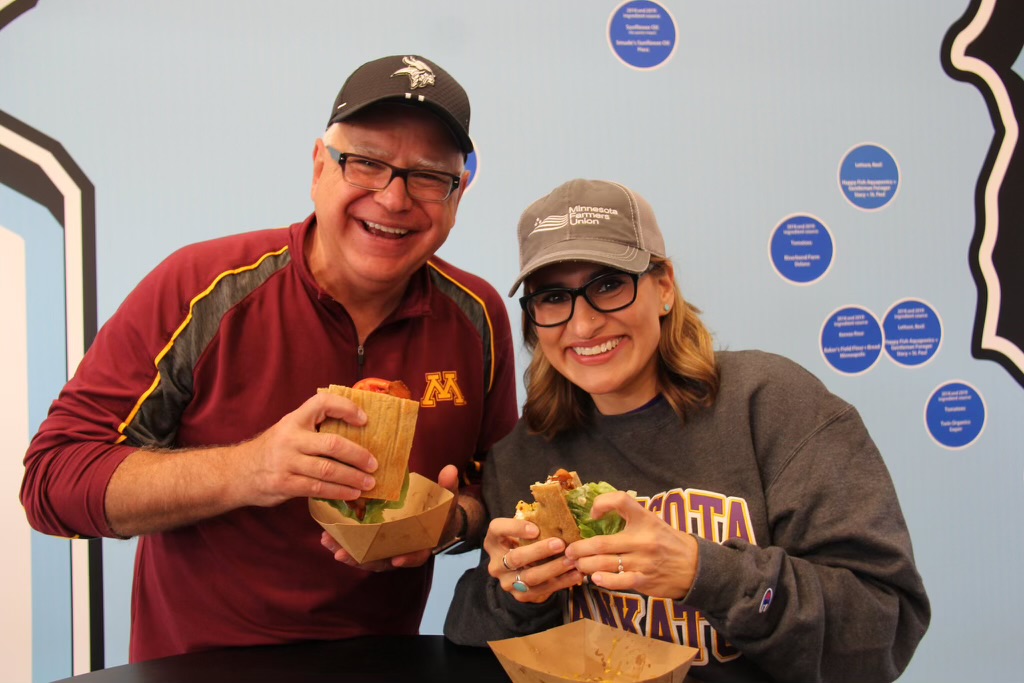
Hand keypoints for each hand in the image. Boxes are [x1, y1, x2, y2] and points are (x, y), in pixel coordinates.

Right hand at [235, 391, 378, 507]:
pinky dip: (338, 492)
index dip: (345, 407)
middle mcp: (290, 438)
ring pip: (328, 469)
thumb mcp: (289, 430)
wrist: (237, 472)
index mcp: (294, 420)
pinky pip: (318, 488)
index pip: (322, 403)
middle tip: (375, 464)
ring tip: (369, 483)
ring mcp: (287, 462)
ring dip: (352, 478)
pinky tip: (351, 494)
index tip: (364, 419)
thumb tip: (357, 433)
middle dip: (358, 455)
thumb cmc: (273, 449)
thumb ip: (313, 429)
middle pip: (332, 443)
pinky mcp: (285, 484)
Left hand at [319, 465, 461, 570]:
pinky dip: (344, 544)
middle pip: (383, 561)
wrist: (435, 519)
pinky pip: (359, 548)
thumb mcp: (447, 498)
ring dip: (348, 552)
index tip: (397, 558)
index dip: (408, 557)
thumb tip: (450, 470)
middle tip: (344, 555)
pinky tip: (327, 536)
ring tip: (329, 543)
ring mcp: (388, 549)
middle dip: (363, 560)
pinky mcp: (375, 544)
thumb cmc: (440, 510)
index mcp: (423, 543)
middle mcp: (403, 550)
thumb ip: (448, 486)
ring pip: (367, 557)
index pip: (417, 554)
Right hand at [484, 517, 583, 603]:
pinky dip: (561, 582)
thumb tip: (561, 509)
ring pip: (530, 576)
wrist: (517, 575)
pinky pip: (542, 590)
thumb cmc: (524, 544)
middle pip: (515, 557)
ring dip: (554, 568)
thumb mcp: (522, 533)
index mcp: (494, 540)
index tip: (536, 528)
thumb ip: (534, 524)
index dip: (515, 528)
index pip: (497, 529)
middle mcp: (496, 563)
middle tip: (560, 544)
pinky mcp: (520, 595)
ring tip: (572, 560)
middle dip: (539, 551)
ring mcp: (506, 582)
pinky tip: (576, 575)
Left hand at [563, 491, 697, 599]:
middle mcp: (643, 539)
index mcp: (645, 519)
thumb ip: (630, 517)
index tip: (592, 515)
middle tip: (569, 552)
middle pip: (602, 543)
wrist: (696, 567)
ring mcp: (643, 561)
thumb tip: (597, 514)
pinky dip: (604, 580)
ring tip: (577, 565)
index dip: (602, 503)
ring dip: (586, 565)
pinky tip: (595, 578)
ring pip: (605, 564)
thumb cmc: (669, 542)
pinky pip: (619, 581)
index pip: (621, 500)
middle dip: (580, 549)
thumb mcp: (653, 522)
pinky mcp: (644, 580)